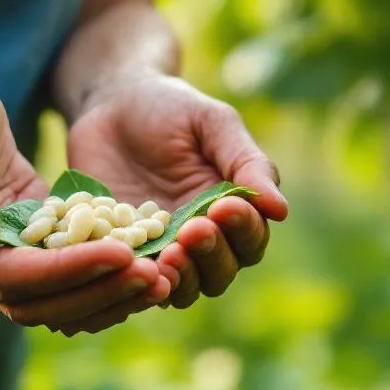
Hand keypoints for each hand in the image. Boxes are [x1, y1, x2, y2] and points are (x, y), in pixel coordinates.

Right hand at [0, 47, 165, 329]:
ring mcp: (1, 250)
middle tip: (154, 274)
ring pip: (58, 295)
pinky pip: (68, 265)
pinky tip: (147, 257)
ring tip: (160, 276)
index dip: (69, 272)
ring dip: (107, 292)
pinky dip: (104, 270)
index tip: (122, 255)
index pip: (13, 278)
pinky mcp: (26, 232)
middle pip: (41, 302)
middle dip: (99, 291)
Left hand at [66, 73, 288, 317]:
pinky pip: (136, 281)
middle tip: (194, 229)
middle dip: (212, 254)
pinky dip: (140, 281)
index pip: (250, 237)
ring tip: (169, 254)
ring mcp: (161, 249)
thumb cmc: (169, 108)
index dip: (243, 228)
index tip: (226, 206)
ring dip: (181, 277)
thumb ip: (246, 162)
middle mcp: (200, 238)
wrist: (109, 103)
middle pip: (221, 271)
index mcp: (230, 209)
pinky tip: (133, 265)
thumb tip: (280, 210)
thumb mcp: (212, 123)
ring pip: (183, 287)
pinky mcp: (123, 254)